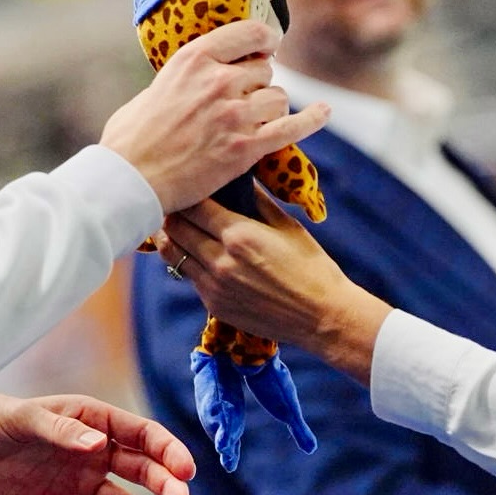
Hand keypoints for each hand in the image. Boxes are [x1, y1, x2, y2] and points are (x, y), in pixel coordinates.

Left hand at [0, 392, 194, 494]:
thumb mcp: (21, 420)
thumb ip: (59, 431)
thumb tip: (98, 444)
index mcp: (91, 420)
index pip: (141, 434)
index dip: (167, 450)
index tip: (186, 470)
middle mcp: (93, 451)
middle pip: (141, 469)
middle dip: (166, 485)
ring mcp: (79, 482)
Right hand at [102, 21, 329, 211]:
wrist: (130, 179)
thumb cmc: (130, 139)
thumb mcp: (153, 89)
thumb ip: (184, 79)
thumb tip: (199, 79)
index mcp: (192, 59)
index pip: (247, 33)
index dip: (263, 39)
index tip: (267, 45)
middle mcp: (218, 80)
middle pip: (264, 71)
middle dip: (257, 84)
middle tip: (244, 99)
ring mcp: (234, 114)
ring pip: (277, 98)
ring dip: (269, 108)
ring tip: (253, 120)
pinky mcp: (246, 147)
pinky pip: (292, 127)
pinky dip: (312, 120)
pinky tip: (323, 113)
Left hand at [154, 187, 390, 383]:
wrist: (322, 316)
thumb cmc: (311, 267)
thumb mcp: (287, 226)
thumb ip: (256, 201)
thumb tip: (238, 178)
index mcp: (239, 235)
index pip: (193, 206)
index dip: (188, 194)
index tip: (188, 187)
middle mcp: (220, 261)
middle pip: (175, 228)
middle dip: (173, 213)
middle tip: (175, 204)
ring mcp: (213, 286)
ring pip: (174, 254)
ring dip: (174, 238)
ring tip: (178, 227)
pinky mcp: (213, 305)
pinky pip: (189, 277)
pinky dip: (189, 262)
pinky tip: (198, 254)